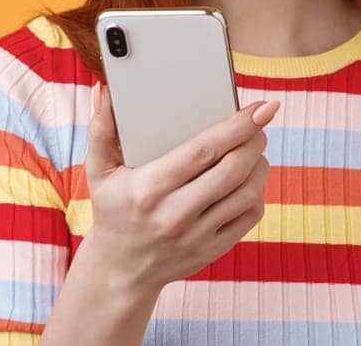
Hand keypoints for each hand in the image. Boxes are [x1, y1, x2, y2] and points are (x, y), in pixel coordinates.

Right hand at [81, 80, 278, 291]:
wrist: (119, 270)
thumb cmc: (112, 210)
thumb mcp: (98, 172)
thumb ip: (101, 129)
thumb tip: (104, 89)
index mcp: (148, 189)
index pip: (203, 151)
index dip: (237, 127)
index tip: (261, 107)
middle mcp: (174, 214)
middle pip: (233, 170)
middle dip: (255, 139)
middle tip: (259, 122)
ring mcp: (196, 236)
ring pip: (248, 192)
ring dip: (260, 163)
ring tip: (255, 147)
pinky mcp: (213, 250)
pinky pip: (250, 216)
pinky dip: (258, 191)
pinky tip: (250, 178)